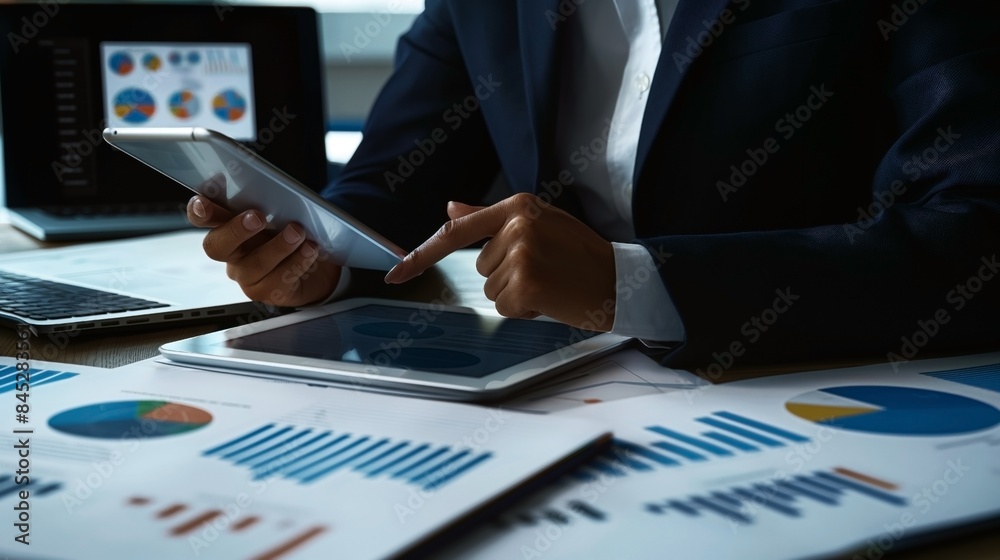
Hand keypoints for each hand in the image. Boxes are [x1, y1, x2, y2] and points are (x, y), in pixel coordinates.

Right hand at [186, 194, 341, 306]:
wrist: (319, 269)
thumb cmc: (293, 235)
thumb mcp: (281, 215)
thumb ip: (269, 203)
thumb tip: (274, 189)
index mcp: (228, 227)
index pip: (202, 218)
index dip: (199, 211)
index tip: (203, 202)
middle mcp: (232, 254)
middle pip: (217, 246)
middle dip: (236, 230)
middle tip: (258, 217)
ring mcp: (248, 276)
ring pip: (255, 264)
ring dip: (278, 246)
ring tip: (297, 232)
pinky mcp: (268, 292)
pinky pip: (279, 280)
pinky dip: (297, 262)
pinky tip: (309, 250)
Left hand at [383, 193, 615, 329]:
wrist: (621, 279)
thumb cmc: (581, 254)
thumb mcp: (540, 224)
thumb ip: (490, 218)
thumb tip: (451, 206)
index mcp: (518, 206)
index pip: (457, 231)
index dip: (421, 255)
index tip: (394, 274)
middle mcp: (517, 225)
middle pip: (481, 267)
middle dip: (508, 276)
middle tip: (546, 271)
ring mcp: (521, 253)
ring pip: (491, 289)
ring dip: (517, 294)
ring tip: (551, 283)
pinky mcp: (527, 283)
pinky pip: (505, 307)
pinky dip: (525, 310)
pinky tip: (551, 298)